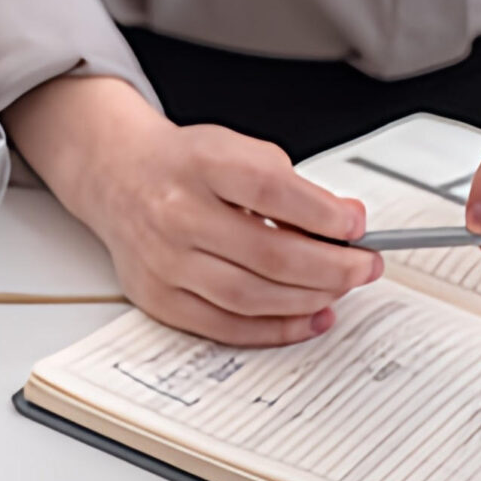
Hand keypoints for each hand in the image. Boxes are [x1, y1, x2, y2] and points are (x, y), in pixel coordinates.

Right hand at [7, 76, 381, 345]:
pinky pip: (225, 327)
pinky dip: (276, 329)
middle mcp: (175, 213)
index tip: (357, 226)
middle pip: (270, 254)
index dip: (326, 215)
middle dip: (333, 267)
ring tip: (338, 290)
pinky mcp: (157, 297)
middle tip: (363, 266)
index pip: (273, 191)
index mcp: (200, 165)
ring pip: (252, 297)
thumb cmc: (184, 165)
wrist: (117, 176)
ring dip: (310, 300)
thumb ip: (293, 186)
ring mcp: (163, 260)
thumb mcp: (237, 151)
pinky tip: (308, 317)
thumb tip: (346, 226)